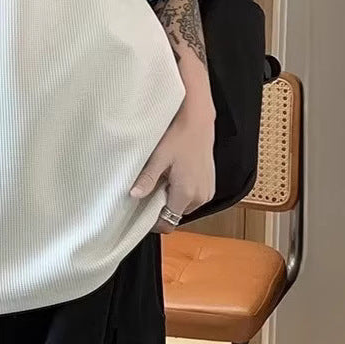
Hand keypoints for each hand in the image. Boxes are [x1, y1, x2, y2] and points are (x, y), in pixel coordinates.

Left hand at [129, 105, 215, 233]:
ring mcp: (207, 191)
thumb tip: (134, 195)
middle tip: (150, 188)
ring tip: (163, 178)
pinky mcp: (210, 184)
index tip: (142, 213)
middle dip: (162, 206)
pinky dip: (183, 190)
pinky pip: (194, 196)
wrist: (198, 121)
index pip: (168, 222)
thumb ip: (147, 179)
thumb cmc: (179, 136)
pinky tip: (175, 174)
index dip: (154, 221)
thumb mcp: (159, 157)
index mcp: (187, 194)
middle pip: (175, 213)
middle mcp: (200, 197)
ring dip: (173, 198)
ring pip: (184, 205)